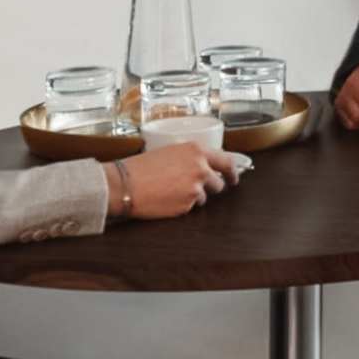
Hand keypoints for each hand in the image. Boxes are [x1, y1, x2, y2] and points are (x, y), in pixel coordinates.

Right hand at [112, 139, 250, 218]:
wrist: (125, 184)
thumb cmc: (141, 167)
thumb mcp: (170, 152)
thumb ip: (190, 158)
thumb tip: (202, 167)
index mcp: (196, 151)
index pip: (226, 162)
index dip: (232, 172)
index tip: (233, 178)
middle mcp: (200, 168)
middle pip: (219, 183)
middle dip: (211, 187)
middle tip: (197, 188)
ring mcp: (196, 188)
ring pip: (204, 197)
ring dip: (194, 196)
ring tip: (172, 192)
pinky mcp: (188, 205)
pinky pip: (190, 207)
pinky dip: (182, 205)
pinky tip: (167, 199)